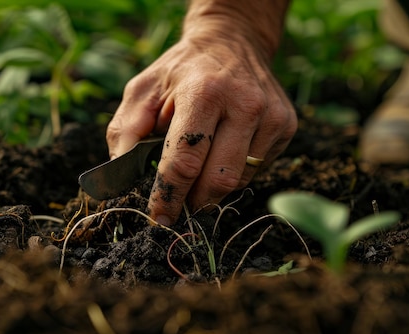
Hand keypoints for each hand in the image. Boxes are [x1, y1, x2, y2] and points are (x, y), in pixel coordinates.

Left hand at [106, 1, 295, 225]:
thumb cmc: (180, 71)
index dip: (168, 196)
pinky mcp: (287, 125)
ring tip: (198, 175)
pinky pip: (256, 169)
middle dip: (194, 202)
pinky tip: (222, 154)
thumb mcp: (142, 90)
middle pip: (218, 181)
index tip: (158, 219)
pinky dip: (234, 173)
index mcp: (204, 93)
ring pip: (240, 181)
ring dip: (214, 189)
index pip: (185, 161)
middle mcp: (245, 104)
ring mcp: (272, 116)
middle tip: (178, 208)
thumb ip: (125, 133)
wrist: (232, 40)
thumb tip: (121, 180)